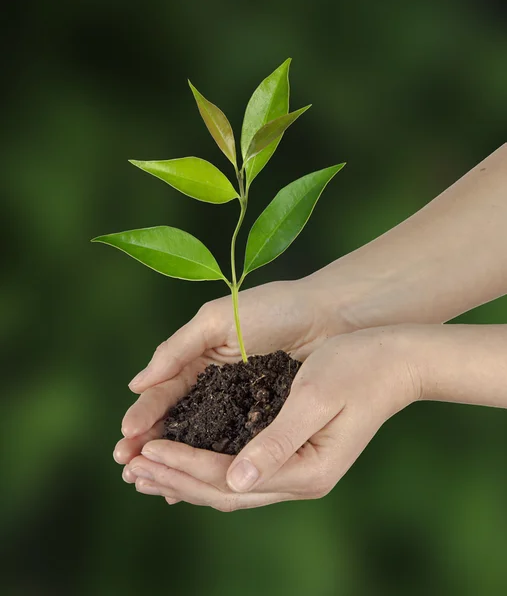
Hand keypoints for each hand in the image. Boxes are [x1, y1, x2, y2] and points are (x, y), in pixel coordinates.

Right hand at [113, 278, 358, 469]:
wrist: (328, 315)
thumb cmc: (272, 308)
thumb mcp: (217, 320)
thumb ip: (177, 349)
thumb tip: (135, 384)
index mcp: (196, 359)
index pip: (162, 394)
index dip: (143, 416)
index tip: (125, 441)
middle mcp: (212, 386)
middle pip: (175, 421)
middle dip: (150, 445)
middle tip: (128, 470)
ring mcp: (237, 405)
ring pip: (200, 439)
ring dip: (176, 461)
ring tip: (153, 485)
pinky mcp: (263, 421)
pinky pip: (234, 446)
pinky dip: (214, 463)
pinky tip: (197, 485)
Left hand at [123, 325, 419, 509]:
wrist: (395, 362)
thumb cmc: (358, 368)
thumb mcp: (317, 398)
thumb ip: (277, 441)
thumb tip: (235, 481)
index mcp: (306, 470)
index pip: (227, 477)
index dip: (183, 465)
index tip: (145, 451)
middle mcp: (299, 479)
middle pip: (223, 491)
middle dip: (174, 477)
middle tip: (130, 467)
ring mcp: (297, 470)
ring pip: (228, 486)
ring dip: (185, 477)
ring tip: (145, 470)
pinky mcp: (294, 454)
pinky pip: (240, 471)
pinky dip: (206, 467)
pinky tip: (184, 461)